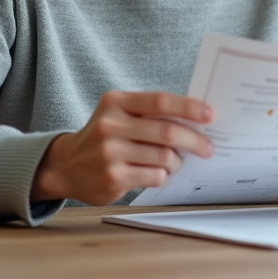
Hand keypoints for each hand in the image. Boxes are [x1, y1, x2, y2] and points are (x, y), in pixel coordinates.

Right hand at [31, 91, 214, 204]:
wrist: (67, 165)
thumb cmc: (104, 136)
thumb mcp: (118, 114)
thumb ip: (150, 113)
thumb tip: (196, 120)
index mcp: (116, 102)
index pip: (160, 101)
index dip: (189, 108)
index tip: (211, 115)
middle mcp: (110, 125)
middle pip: (167, 131)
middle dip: (195, 140)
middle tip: (208, 147)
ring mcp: (110, 153)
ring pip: (164, 157)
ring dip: (177, 162)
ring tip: (176, 162)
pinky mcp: (113, 177)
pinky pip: (155, 176)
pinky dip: (163, 175)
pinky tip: (157, 173)